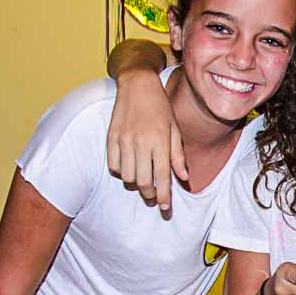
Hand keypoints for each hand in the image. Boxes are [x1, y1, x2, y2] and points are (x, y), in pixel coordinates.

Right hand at [106, 69, 186, 213]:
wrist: (137, 85)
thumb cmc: (160, 108)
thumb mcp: (175, 129)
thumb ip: (178, 155)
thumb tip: (184, 178)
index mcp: (159, 140)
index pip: (163, 176)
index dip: (164, 196)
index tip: (165, 208)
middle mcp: (140, 142)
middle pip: (143, 181)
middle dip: (150, 195)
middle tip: (154, 198)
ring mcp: (123, 140)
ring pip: (127, 176)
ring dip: (135, 184)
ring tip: (143, 182)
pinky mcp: (111, 138)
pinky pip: (113, 166)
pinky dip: (121, 172)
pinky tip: (129, 169)